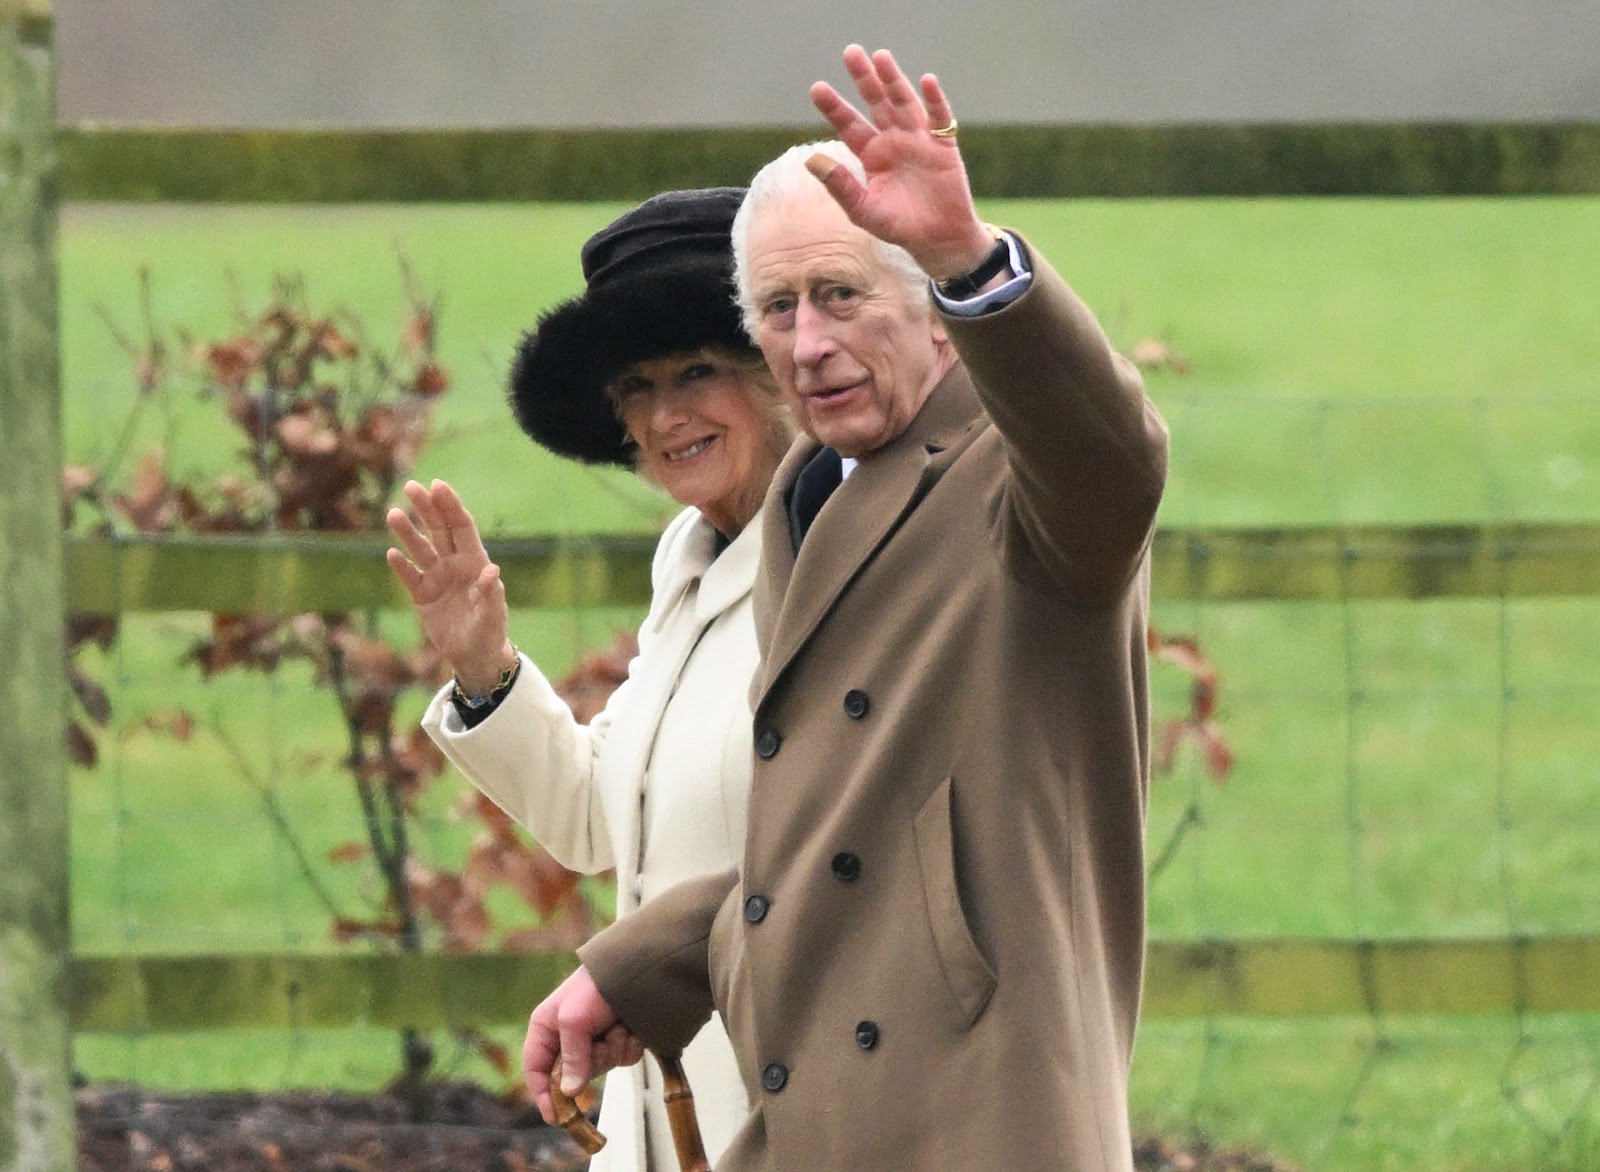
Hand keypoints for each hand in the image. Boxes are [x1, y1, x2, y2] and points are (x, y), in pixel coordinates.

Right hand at [385, 479, 515, 694]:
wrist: (475, 657)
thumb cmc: (490, 634)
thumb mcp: (493, 617)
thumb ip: (491, 594)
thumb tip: (492, 571)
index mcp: (475, 563)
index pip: (461, 527)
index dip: (450, 506)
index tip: (437, 485)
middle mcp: (455, 565)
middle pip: (439, 530)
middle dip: (426, 508)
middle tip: (411, 486)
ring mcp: (437, 579)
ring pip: (420, 549)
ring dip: (407, 532)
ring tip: (393, 514)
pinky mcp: (422, 596)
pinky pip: (409, 576)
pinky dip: (400, 566)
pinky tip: (391, 554)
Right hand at [524, 966, 641, 1122]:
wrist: (637, 966)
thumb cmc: (595, 986)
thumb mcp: (574, 1020)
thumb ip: (571, 1057)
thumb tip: (570, 1093)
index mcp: (546, 1028)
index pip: (536, 1070)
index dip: (543, 1094)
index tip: (557, 1117)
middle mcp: (568, 1035)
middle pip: (572, 1075)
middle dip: (591, 1064)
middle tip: (601, 1044)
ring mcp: (595, 1037)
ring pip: (600, 1067)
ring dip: (612, 1051)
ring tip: (617, 1026)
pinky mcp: (618, 1036)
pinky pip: (622, 1058)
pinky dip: (628, 1046)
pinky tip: (630, 1029)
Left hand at [808, 45, 995, 280]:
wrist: (938, 240)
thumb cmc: (898, 227)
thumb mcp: (863, 209)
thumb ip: (840, 185)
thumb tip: (810, 160)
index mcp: (871, 154)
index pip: (849, 124)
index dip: (834, 106)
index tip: (817, 88)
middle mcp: (893, 141)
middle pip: (876, 103)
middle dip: (864, 79)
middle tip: (850, 52)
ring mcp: (919, 140)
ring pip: (904, 103)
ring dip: (894, 80)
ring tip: (881, 57)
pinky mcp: (944, 146)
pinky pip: (939, 119)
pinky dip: (935, 100)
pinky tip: (927, 81)